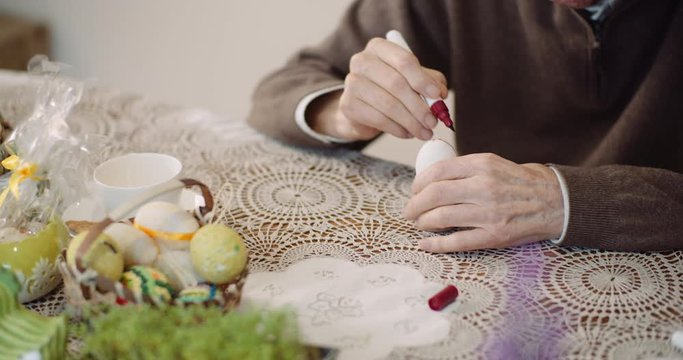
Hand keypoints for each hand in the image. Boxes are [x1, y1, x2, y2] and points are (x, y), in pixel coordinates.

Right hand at [308, 38, 448, 141]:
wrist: (362, 107)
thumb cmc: (391, 89)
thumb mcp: (414, 79)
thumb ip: (430, 82)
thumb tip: (440, 95)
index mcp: (379, 48)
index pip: (404, 60)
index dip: (423, 80)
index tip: (438, 96)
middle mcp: (362, 61)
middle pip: (396, 84)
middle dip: (419, 106)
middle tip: (433, 122)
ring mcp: (352, 83)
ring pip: (388, 104)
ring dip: (410, 121)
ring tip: (424, 132)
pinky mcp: (348, 105)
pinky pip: (378, 119)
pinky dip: (397, 129)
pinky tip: (407, 133)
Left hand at [403, 153, 563, 251]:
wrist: (555, 201)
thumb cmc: (518, 182)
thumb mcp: (493, 163)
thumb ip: (464, 168)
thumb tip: (428, 178)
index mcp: (482, 165)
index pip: (437, 171)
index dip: (418, 183)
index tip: (414, 190)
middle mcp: (485, 187)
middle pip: (434, 195)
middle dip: (414, 205)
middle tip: (409, 211)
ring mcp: (490, 213)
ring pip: (442, 217)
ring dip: (423, 222)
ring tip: (419, 223)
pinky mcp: (494, 235)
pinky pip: (457, 241)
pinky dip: (436, 243)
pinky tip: (425, 243)